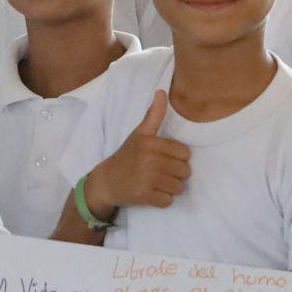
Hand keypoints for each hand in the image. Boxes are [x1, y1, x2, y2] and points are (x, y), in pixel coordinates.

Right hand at [83, 91, 189, 219]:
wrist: (106, 181)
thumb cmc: (126, 156)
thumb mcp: (139, 134)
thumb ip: (153, 115)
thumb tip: (162, 91)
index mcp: (151, 143)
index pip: (185, 153)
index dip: (177, 158)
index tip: (163, 159)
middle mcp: (150, 160)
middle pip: (184, 171)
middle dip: (175, 174)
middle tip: (159, 173)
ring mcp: (147, 179)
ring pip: (179, 187)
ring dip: (170, 188)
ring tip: (156, 183)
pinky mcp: (145, 196)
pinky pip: (168, 201)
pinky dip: (162, 200)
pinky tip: (151, 193)